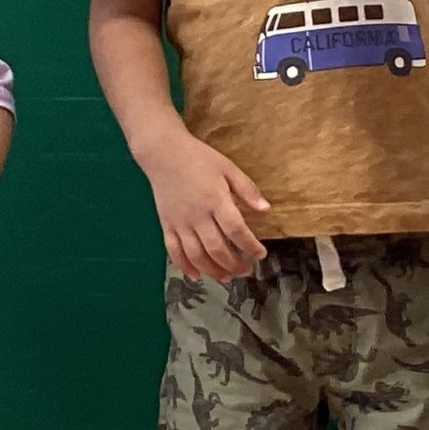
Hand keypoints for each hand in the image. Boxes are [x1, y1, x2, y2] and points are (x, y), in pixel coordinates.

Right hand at [139, 130, 268, 280]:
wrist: (163, 152)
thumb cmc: (198, 157)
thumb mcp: (227, 167)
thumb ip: (246, 189)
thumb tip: (265, 209)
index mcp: (215, 200)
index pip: (236, 230)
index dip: (251, 246)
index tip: (261, 254)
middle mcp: (197, 215)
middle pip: (217, 248)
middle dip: (234, 264)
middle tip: (246, 270)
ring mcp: (180, 222)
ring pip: (196, 255)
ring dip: (213, 270)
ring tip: (227, 276)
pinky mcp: (166, 225)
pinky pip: (174, 251)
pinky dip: (185, 266)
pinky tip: (196, 275)